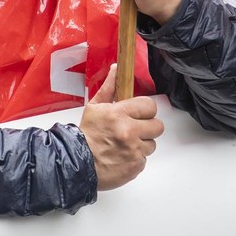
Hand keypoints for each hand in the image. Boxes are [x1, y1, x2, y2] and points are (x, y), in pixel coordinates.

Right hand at [79, 64, 164, 190]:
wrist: (77, 163)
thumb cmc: (86, 135)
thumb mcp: (94, 107)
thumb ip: (109, 88)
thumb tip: (116, 69)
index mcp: (119, 114)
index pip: (149, 106)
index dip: (145, 110)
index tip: (139, 113)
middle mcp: (129, 131)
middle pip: (157, 126)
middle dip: (148, 127)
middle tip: (135, 129)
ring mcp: (134, 150)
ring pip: (151, 144)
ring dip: (141, 144)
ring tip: (125, 144)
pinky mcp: (135, 166)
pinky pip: (144, 159)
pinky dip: (135, 158)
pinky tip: (123, 156)